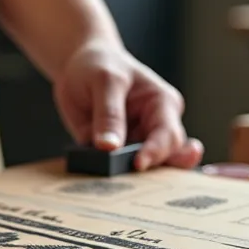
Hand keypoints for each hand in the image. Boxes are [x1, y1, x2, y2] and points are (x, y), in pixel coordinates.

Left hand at [53, 41, 202, 170]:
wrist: (80, 65)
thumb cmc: (100, 64)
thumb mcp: (104, 80)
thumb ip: (108, 113)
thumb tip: (109, 147)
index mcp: (163, 104)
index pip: (169, 134)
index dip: (157, 152)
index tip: (139, 163)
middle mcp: (156, 127)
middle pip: (164, 158)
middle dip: (149, 169)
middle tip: (131, 180)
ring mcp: (136, 142)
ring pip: (141, 169)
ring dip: (129, 177)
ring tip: (118, 183)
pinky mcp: (115, 152)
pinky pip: (113, 170)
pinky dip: (107, 176)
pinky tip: (97, 176)